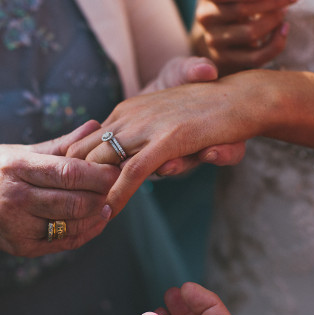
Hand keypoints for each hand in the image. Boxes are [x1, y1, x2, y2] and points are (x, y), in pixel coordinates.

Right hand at [0, 121, 119, 257]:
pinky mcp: (22, 247)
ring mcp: (16, 227)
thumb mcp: (20, 152)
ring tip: (107, 199)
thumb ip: (61, 144)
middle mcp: (12, 199)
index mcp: (13, 168)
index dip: (98, 173)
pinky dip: (87, 230)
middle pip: (73, 201)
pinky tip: (96, 218)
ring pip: (73, 223)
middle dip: (102, 193)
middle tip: (116, 184)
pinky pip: (66, 241)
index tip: (116, 168)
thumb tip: (95, 125)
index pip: (67, 172)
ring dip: (97, 213)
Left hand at [67, 71, 257, 214]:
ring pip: (103, 163)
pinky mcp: (168, 139)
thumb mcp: (167, 123)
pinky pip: (133, 172)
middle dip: (74, 183)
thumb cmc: (208, 112)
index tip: (71, 194)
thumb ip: (145, 140)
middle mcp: (129, 115)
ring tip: (83, 217)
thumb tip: (133, 163)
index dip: (75, 169)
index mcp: (126, 110)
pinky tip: (110, 212)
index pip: (85, 142)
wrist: (244, 97)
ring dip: (92, 192)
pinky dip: (118, 194)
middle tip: (70, 211)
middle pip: (84, 153)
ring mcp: (147, 126)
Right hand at [192, 0, 300, 74]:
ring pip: (249, 33)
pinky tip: (284, 28)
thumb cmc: (239, 3)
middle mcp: (205, 16)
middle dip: (272, 2)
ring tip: (284, 11)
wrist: (224, 34)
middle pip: (239, 11)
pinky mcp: (226, 59)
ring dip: (274, 20)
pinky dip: (276, 43)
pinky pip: (256, 56)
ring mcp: (213, 40)